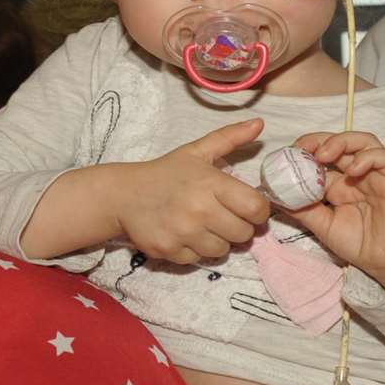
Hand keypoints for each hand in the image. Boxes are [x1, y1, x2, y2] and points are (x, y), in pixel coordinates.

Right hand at [113, 119, 271, 264]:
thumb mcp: (197, 151)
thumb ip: (230, 137)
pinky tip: (186, 235)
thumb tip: (259, 124)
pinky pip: (198, 260)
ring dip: (219, 241)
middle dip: (239, 227)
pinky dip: (196, 250)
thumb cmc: (166, 172)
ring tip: (205, 226)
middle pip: (243, 234)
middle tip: (225, 217)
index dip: (259, 210)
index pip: (255, 208)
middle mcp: (199, 209)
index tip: (249, 207)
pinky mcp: (169, 251)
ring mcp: (183, 233)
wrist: (124, 195)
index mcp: (210, 183)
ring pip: (223, 250)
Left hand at [286, 131, 384, 290]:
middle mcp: (358, 173)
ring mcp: (377, 173)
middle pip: (339, 142)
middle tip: (302, 148)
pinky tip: (352, 171)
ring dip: (341, 142)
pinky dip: (367, 157)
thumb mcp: (322, 225)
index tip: (287, 155)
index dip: (306, 151)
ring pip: (362, 141)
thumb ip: (301, 209)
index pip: (322, 156)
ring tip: (323, 154)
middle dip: (319, 140)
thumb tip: (273, 195)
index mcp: (340, 183)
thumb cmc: (358, 245)